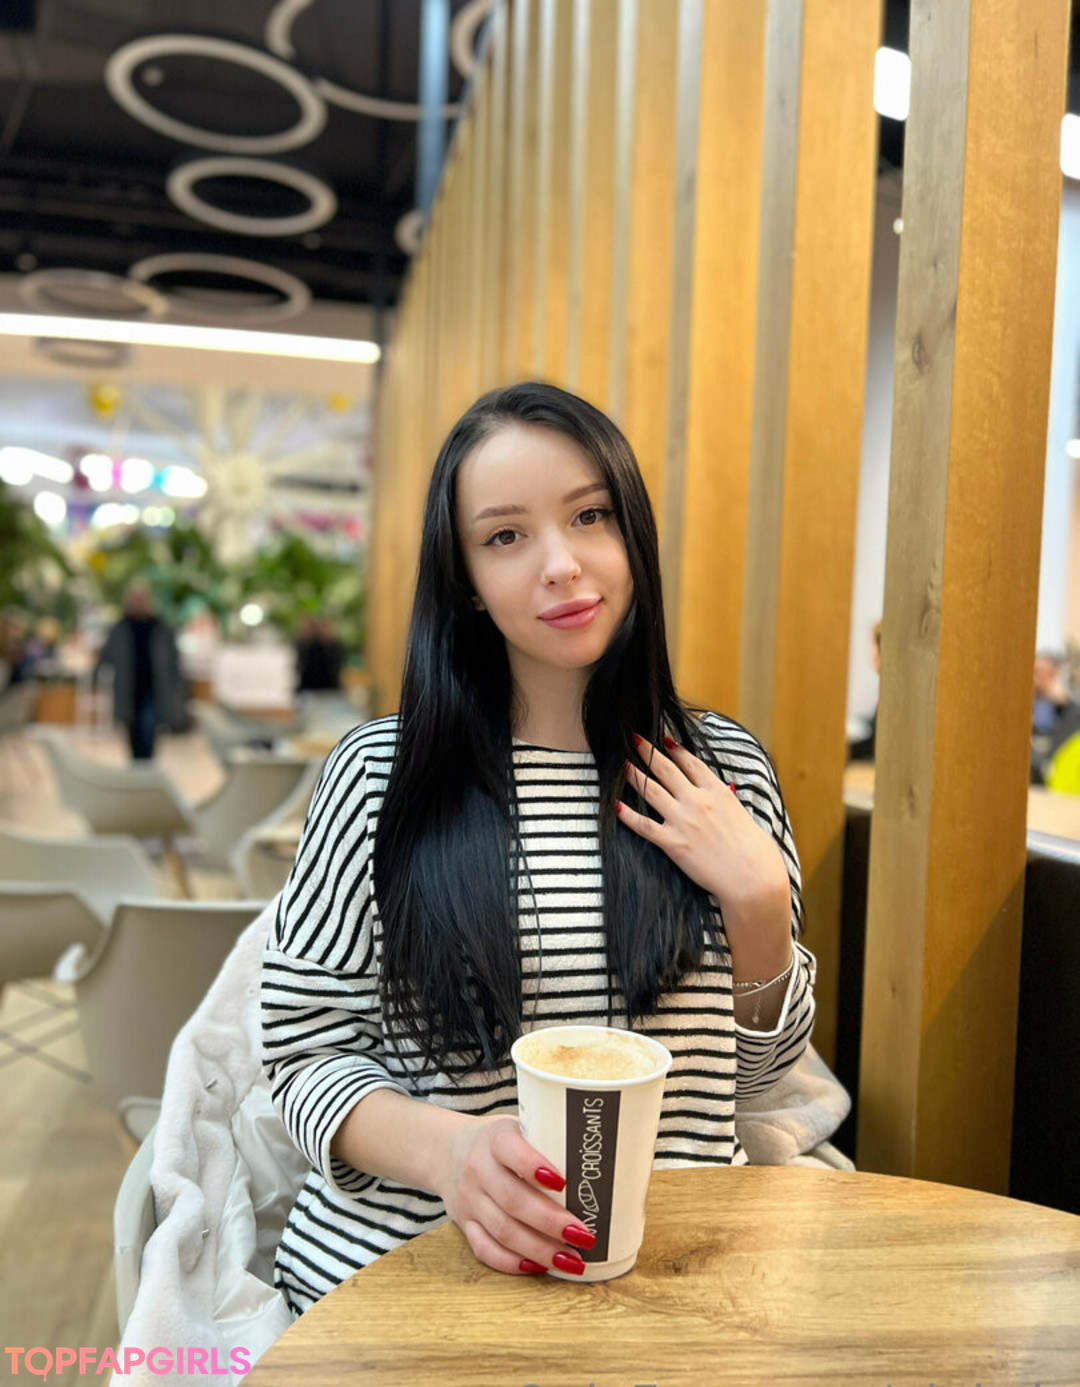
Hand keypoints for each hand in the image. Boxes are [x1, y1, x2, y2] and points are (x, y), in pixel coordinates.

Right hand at [433, 1114, 595, 1275]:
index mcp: (495, 1138)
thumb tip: (609, 1161)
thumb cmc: (498, 1141)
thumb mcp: (517, 1126)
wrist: (445, 1151)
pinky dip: (512, 1262)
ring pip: (502, 1230)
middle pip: (513, 1200)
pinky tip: (538, 1267)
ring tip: (570, 1260)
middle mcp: (478, 1168)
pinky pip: (485, 1249)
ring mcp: (469, 1199)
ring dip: (539, 1249)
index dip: (534, 1166)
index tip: (564, 1182)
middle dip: (550, 1222)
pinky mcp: (464, 1224)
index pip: (511, 1150)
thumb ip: (548, 1140)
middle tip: (584, 1235)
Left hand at [617, 733, 789, 915]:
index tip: (664, 739)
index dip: (675, 749)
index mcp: (717, 791)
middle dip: (648, 751)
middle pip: (666, 769)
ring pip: (651, 790)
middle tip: (634, 739)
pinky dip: (628, 815)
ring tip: (622, 764)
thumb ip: (725, 801)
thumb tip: (720, 792)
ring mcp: (683, 820)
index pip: (691, 762)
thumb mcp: (743, 814)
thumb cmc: (755, 850)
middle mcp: (697, 801)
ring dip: (634, 775)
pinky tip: (616, 806)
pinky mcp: (673, 843)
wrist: (752, 877)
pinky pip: (644, 825)